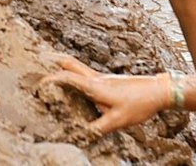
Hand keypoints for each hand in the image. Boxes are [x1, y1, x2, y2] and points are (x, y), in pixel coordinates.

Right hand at [39, 54, 175, 134]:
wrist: (158, 91)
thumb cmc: (138, 104)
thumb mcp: (117, 121)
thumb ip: (97, 129)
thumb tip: (81, 136)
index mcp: (94, 86)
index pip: (65, 77)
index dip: (49, 79)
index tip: (37, 84)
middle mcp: (95, 77)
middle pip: (69, 62)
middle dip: (52, 60)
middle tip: (38, 59)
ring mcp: (102, 77)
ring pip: (77, 65)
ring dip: (62, 65)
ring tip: (51, 68)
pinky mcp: (108, 80)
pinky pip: (85, 72)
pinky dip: (74, 73)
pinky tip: (75, 83)